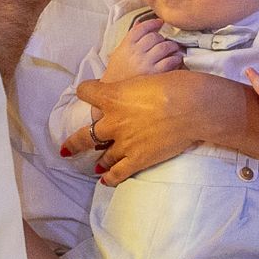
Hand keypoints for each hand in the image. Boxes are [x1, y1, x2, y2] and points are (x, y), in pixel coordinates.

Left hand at [59, 69, 246, 183]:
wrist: (191, 107)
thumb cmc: (174, 85)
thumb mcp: (145, 78)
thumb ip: (133, 88)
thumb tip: (135, 90)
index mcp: (112, 96)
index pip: (86, 91)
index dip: (86, 91)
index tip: (86, 93)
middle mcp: (112, 121)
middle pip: (85, 135)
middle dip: (74, 143)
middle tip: (66, 149)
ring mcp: (123, 143)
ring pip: (103, 155)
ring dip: (98, 160)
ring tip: (94, 165)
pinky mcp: (137, 159)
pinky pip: (118, 172)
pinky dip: (110, 177)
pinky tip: (105, 180)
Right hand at [103, 18, 182, 83]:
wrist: (113, 91)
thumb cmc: (118, 71)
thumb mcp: (119, 51)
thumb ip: (130, 38)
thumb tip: (140, 23)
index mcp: (126, 45)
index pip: (141, 28)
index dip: (152, 23)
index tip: (159, 23)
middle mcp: (136, 52)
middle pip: (154, 36)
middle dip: (162, 37)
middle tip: (164, 41)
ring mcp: (145, 63)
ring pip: (164, 46)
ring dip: (172, 46)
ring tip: (173, 49)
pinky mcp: (154, 74)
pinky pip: (169, 61)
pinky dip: (175, 58)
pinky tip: (176, 59)